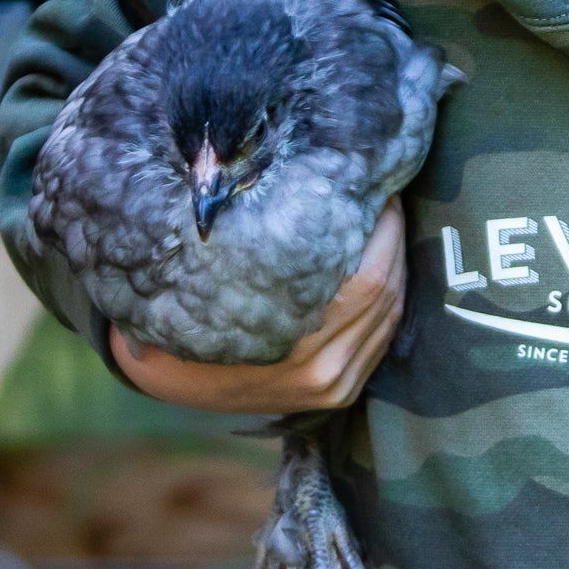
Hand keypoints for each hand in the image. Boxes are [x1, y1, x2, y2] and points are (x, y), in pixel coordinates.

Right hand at [111, 203, 408, 414]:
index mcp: (290, 338)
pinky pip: (383, 336)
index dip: (383, 227)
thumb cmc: (188, 306)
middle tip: (387, 196)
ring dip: (397, 263)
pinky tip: (384, 264)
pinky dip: (390, 298)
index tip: (377, 186)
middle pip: (385, 289)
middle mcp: (319, 367)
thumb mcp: (211, 271)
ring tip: (387, 222)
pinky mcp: (340, 392)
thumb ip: (258, 242)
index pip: (368, 275)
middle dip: (393, 237)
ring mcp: (333, 383)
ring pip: (391, 312)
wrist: (171, 375)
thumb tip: (301, 176)